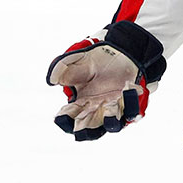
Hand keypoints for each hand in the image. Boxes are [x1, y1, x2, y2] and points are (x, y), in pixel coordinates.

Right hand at [47, 22, 165, 140]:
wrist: (121, 52)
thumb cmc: (96, 59)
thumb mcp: (76, 60)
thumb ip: (61, 68)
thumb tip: (51, 80)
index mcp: (79, 103)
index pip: (68, 118)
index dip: (64, 120)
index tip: (62, 116)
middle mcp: (96, 110)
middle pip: (88, 129)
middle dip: (85, 130)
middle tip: (83, 123)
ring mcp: (114, 108)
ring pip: (111, 124)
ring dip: (111, 119)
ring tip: (110, 106)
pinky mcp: (130, 103)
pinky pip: (131, 109)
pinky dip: (130, 103)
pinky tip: (128, 89)